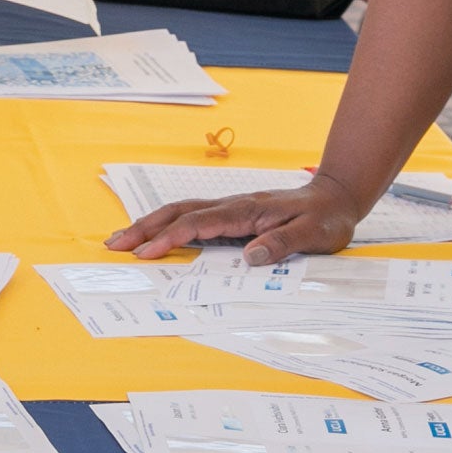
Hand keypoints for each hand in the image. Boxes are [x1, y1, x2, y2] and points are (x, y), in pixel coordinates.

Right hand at [107, 168, 365, 262]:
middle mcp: (234, 204)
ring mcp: (232, 206)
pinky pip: (194, 215)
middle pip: (180, 212)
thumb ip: (282, 243)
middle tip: (114, 243)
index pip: (199, 223)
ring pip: (183, 210)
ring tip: (123, 237)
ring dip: (151, 223)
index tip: (146, 253)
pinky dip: (169, 222)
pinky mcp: (234, 212)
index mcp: (248, 210)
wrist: (337, 196)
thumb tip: (249, 256)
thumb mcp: (313, 234)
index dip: (170, 238)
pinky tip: (158, 232)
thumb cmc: (326, 219)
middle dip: (145, 227)